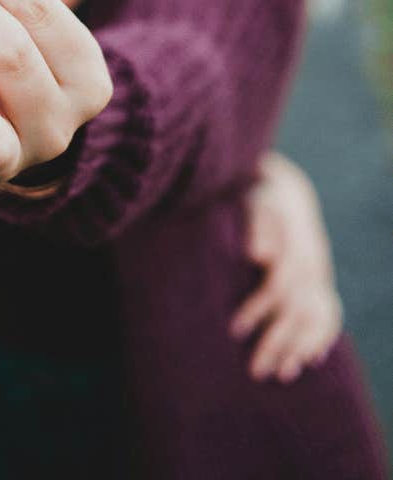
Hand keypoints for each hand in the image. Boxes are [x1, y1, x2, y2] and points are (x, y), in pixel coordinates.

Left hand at [231, 152, 341, 382]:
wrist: (287, 191)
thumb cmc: (260, 197)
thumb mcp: (253, 200)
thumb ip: (255, 224)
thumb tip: (257, 254)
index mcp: (293, 248)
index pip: (279, 288)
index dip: (258, 310)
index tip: (235, 330)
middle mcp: (312, 265)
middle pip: (297, 311)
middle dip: (278, 343)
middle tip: (257, 372)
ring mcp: (320, 274)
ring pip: (315, 317)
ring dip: (300, 347)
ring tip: (284, 374)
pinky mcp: (321, 280)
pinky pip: (330, 312)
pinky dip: (323, 336)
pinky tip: (314, 359)